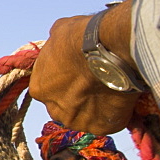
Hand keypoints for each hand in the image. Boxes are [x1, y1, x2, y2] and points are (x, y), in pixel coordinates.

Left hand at [29, 1, 139, 135]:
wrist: (111, 51)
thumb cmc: (81, 38)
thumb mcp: (59, 32)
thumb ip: (55, 44)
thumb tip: (58, 40)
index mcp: (39, 89)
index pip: (49, 88)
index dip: (63, 81)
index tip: (78, 74)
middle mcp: (54, 110)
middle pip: (64, 106)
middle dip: (76, 97)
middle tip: (93, 83)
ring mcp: (79, 121)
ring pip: (85, 117)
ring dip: (94, 108)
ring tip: (109, 90)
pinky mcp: (103, 127)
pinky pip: (107, 121)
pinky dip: (114, 113)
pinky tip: (120, 97)